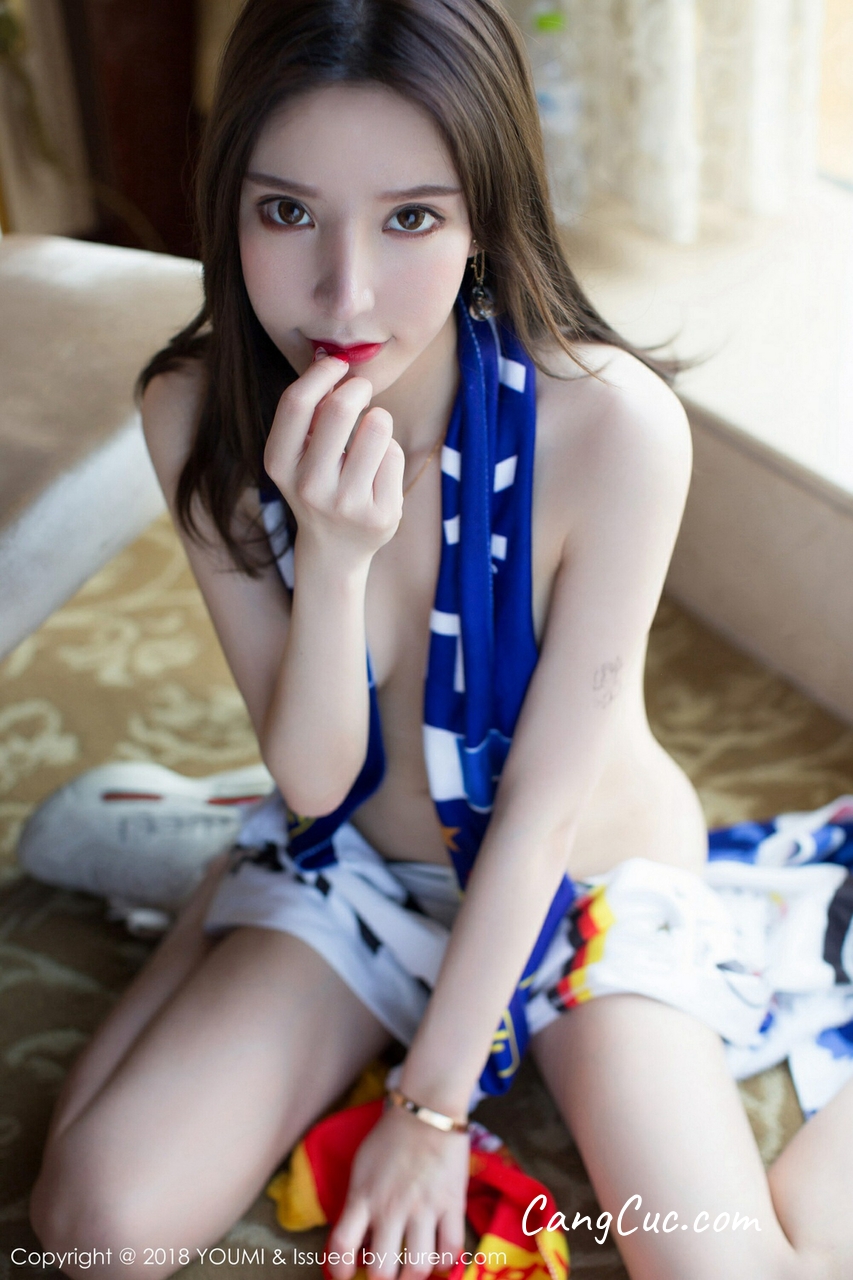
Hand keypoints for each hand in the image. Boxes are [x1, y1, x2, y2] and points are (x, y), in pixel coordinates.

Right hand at [264, 354, 404, 564]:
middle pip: (340, 408)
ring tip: (370, 439)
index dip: (322, 374)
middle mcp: (309, 486)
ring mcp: (347, 504)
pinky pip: (395, 455)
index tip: (338, 364)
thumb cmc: (319, 484)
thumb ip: (310, 413)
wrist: (335, 550)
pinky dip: (390, 453)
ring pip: (377, 426)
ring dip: (378, 420)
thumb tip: (331, 360)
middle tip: (362, 388)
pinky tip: (378, 474)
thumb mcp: (299, 454)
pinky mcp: (381, 514)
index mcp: (279, 465)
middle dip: (357, 387)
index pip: (296, 404)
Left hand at [327, 1105, 468, 1279]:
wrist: (427, 1109)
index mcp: (363, 1196)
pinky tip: (438, 1259)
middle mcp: (391, 1207)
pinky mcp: (452, 1204)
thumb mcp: (362, 1169)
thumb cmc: (390, 1138)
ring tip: (412, 1271)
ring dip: (413, 1277)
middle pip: (381, 1271)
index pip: (341, 1246)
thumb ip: (358, 1205)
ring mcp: (423, 1207)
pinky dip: (444, 1264)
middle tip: (387, 1276)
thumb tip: (360, 1245)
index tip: (345, 1278)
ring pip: (417, 1267)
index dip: (339, 1271)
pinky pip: (451, 1250)